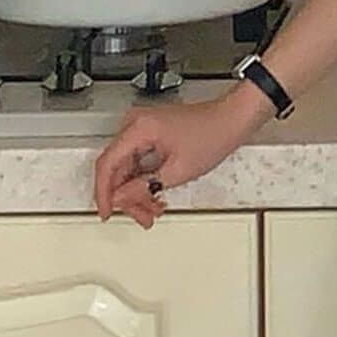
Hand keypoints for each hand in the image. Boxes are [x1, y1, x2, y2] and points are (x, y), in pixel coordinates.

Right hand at [94, 94, 259, 228]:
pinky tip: (155, 194)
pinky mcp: (151, 133)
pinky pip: (139, 160)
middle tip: (141, 216)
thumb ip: (144, 187)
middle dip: (128, 197)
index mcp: (138, 128)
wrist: (232, 119)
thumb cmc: (214, 134)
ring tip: (152, 209)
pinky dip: (145, 179)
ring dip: (138, 191)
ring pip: (128, 167)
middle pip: (118, 168)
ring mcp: (143, 128)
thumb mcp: (178, 171)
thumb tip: (120, 198)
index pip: (107, 165)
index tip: (106, 212)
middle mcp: (136, 124)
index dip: (104, 193)